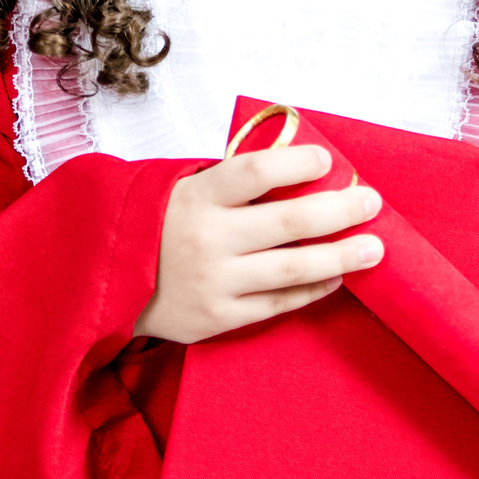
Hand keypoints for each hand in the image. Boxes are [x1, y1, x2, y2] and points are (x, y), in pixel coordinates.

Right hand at [133, 145, 383, 344]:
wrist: (104, 281)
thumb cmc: (159, 225)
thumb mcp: (182, 188)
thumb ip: (231, 180)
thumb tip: (300, 161)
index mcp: (196, 196)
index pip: (256, 172)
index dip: (298, 164)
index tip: (328, 161)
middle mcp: (206, 239)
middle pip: (289, 223)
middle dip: (340, 210)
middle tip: (372, 202)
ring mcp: (213, 282)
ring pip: (293, 268)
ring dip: (341, 257)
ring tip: (374, 248)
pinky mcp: (216, 318)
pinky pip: (277, 303)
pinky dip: (312, 290)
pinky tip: (336, 278)